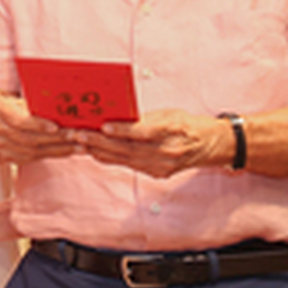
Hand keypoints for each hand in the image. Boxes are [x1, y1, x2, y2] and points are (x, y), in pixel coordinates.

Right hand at [0, 89, 79, 163]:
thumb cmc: (3, 102)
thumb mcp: (13, 94)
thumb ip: (31, 101)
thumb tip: (61, 102)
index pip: (19, 120)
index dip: (38, 125)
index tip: (57, 127)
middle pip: (29, 138)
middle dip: (58, 139)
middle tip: (79, 137)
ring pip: (32, 151)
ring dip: (59, 150)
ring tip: (80, 146)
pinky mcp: (5, 156)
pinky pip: (31, 158)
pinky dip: (51, 155)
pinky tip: (67, 152)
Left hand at [72, 109, 225, 177]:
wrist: (210, 145)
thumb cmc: (186, 124)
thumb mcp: (168, 113)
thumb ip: (144, 117)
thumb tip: (114, 116)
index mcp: (172, 131)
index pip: (142, 132)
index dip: (121, 130)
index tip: (102, 127)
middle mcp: (167, 151)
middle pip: (128, 148)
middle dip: (100, 142)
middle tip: (78, 134)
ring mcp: (162, 165)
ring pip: (125, 159)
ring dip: (100, 151)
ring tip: (80, 142)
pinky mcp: (157, 173)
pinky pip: (129, 165)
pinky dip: (111, 158)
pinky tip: (95, 152)